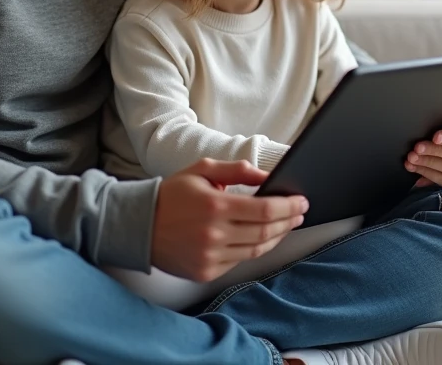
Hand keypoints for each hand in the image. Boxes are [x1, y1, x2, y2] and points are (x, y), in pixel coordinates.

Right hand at [151, 158, 307, 282]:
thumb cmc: (172, 195)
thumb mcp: (202, 171)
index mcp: (215, 206)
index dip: (288, 207)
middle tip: (299, 212)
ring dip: (276, 236)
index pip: (264, 210)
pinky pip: (240, 261)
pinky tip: (263, 238)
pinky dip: (255, 249)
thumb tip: (268, 176)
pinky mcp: (205, 271)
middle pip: (265, 231)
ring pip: (256, 249)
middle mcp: (214, 234)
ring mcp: (210, 256)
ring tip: (286, 225)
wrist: (139, 226)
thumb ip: (237, 170)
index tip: (301, 202)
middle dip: (288, 221)